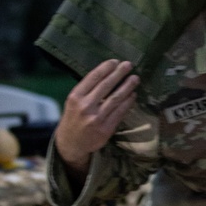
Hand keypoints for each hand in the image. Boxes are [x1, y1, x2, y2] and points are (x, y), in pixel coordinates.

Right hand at [54, 59, 139, 179]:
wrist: (70, 143)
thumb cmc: (74, 118)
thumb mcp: (74, 102)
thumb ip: (87, 90)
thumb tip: (108, 74)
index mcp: (75, 97)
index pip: (93, 78)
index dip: (105, 68)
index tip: (115, 61)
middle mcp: (85, 106)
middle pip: (106, 86)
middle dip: (119, 73)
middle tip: (128, 65)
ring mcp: (96, 118)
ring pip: (115, 98)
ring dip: (127, 87)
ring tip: (135, 78)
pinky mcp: (106, 129)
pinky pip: (120, 112)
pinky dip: (128, 102)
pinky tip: (133, 95)